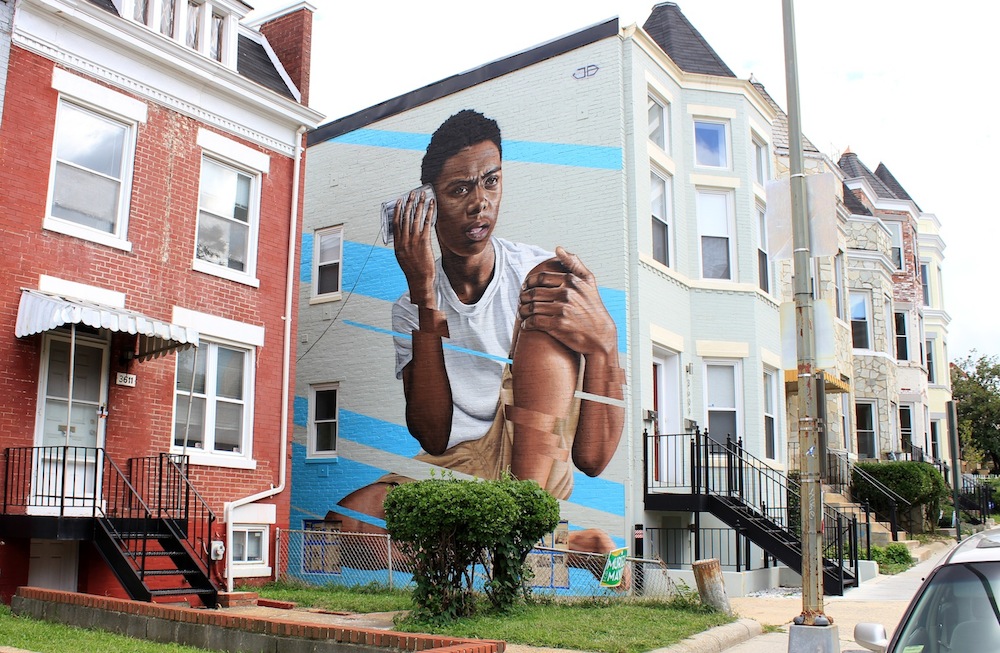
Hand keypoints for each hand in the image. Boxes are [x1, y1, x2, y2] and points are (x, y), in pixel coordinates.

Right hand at [392, 188, 436, 305]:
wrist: (419, 279)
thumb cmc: (413, 270)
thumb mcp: (402, 257)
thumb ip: (402, 245)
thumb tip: (404, 236)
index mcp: (397, 243)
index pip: (396, 222)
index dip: (398, 210)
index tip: (400, 201)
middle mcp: (404, 240)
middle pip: (406, 217)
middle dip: (409, 203)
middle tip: (412, 193)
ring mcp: (414, 240)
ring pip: (416, 218)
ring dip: (419, 204)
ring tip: (422, 195)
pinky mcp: (424, 241)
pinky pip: (426, 223)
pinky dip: (429, 212)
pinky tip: (431, 205)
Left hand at [518, 246, 616, 356]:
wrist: (600, 335)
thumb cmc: (593, 307)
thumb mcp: (589, 281)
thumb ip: (573, 263)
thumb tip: (557, 248)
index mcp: (571, 280)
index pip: (541, 278)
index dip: (529, 282)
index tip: (525, 287)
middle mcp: (567, 293)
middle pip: (534, 293)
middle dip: (523, 297)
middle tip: (521, 301)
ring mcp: (562, 309)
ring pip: (532, 307)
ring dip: (523, 311)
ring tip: (522, 313)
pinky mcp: (559, 324)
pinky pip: (534, 321)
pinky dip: (527, 323)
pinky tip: (527, 324)